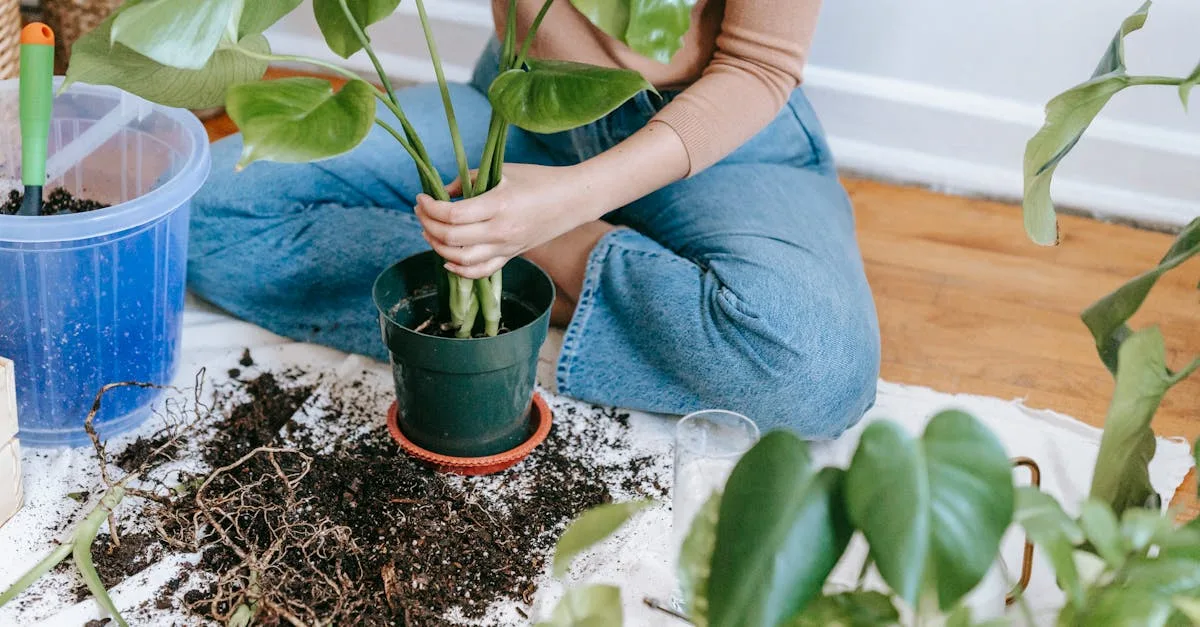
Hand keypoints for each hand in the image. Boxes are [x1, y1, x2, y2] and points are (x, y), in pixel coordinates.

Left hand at [415, 163, 596, 278]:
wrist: (573, 200)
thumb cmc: (539, 179)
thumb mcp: (503, 171)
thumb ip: (468, 180)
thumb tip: (441, 192)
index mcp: (498, 205)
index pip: (452, 214)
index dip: (430, 207)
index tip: (421, 197)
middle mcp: (500, 231)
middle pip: (451, 237)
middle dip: (427, 224)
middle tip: (421, 211)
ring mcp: (506, 247)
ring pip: (460, 259)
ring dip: (437, 246)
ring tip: (430, 230)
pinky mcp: (511, 256)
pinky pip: (480, 272)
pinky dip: (459, 269)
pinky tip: (447, 258)